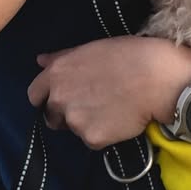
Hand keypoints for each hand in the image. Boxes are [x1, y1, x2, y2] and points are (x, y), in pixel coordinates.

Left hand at [27, 37, 190, 149]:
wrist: (156, 78)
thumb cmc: (127, 56)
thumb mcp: (90, 48)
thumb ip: (61, 57)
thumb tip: (39, 61)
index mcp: (56, 74)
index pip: (34, 95)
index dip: (46, 98)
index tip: (61, 99)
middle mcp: (59, 99)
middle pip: (51, 116)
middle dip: (65, 113)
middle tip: (91, 104)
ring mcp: (74, 121)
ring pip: (73, 129)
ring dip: (85, 123)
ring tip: (109, 109)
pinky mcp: (92, 139)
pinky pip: (92, 140)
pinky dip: (102, 134)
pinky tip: (118, 120)